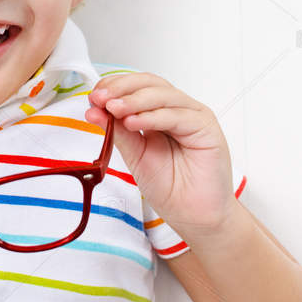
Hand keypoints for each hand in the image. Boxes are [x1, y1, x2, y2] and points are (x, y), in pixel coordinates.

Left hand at [87, 73, 235, 234]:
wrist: (194, 216)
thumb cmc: (171, 189)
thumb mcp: (135, 156)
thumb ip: (118, 132)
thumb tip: (95, 110)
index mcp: (161, 114)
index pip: (138, 88)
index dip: (115, 87)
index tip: (94, 97)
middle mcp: (178, 110)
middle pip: (151, 84)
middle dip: (122, 89)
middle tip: (101, 99)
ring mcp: (194, 116)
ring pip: (164, 95)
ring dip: (135, 100)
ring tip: (113, 109)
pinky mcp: (207, 128)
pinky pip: (177, 116)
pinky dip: (153, 117)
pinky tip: (134, 122)